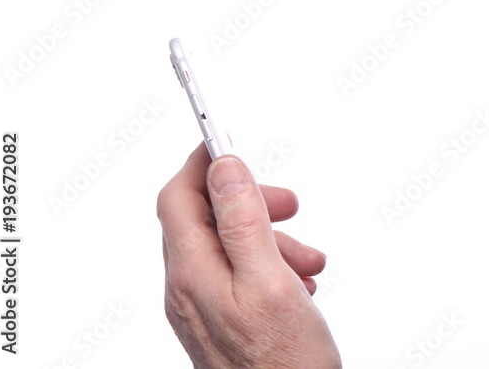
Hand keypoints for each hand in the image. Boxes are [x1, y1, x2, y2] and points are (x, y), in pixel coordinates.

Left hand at [157, 145, 340, 367]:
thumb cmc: (284, 364)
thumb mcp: (270, 281)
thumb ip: (243, 220)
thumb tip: (224, 167)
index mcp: (193, 273)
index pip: (178, 196)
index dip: (204, 163)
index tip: (231, 141)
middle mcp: (188, 289)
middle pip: (204, 218)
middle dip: (250, 202)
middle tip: (289, 203)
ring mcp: (202, 309)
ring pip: (228, 247)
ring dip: (270, 238)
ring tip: (309, 258)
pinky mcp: (220, 322)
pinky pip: (238, 276)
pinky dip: (270, 266)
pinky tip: (299, 283)